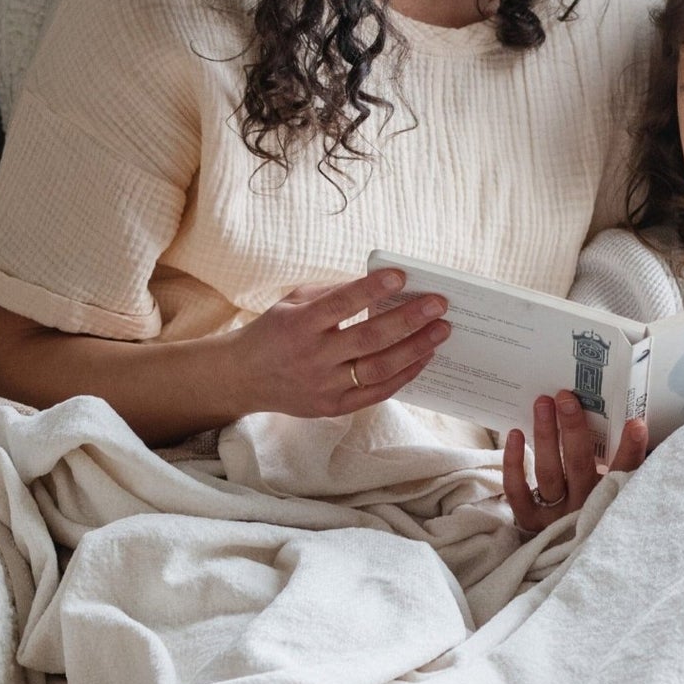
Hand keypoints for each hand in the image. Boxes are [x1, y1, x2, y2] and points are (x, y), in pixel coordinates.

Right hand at [210, 268, 450, 419]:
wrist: (243, 378)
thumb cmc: (274, 332)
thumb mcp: (293, 303)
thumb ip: (332, 294)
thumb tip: (380, 286)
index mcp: (299, 325)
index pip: (341, 304)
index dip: (371, 289)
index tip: (401, 276)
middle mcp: (313, 357)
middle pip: (369, 339)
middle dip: (409, 320)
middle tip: (439, 305)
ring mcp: (324, 385)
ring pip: (379, 369)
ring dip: (415, 349)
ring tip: (440, 331)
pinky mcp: (333, 407)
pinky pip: (376, 393)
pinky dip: (404, 375)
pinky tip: (423, 357)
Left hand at [503, 392, 648, 533]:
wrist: (566, 556)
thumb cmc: (593, 514)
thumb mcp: (613, 494)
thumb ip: (622, 466)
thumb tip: (628, 422)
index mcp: (610, 501)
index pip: (626, 474)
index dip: (631, 450)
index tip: (636, 425)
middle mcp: (583, 509)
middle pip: (579, 466)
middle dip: (573, 429)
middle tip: (566, 398)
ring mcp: (555, 516)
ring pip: (549, 473)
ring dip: (545, 435)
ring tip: (542, 404)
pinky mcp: (530, 520)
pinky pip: (517, 491)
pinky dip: (514, 463)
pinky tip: (516, 434)